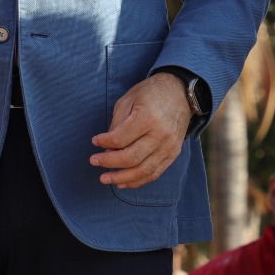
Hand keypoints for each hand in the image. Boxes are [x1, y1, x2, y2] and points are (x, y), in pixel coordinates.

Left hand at [90, 73, 190, 187]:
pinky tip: (123, 182)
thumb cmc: (150, 93)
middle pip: (131, 158)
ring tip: (105, 179)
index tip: (95, 141)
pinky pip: (154, 173)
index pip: (120, 139)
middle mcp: (160, 135)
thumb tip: (107, 149)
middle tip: (93, 161)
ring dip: (121, 178)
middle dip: (108, 163)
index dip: (104, 143)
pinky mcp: (173, 154)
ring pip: (142, 171)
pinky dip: (137, 181)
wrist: (180, 92)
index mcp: (147, 118)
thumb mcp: (128, 100)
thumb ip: (117, 124)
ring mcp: (169, 147)